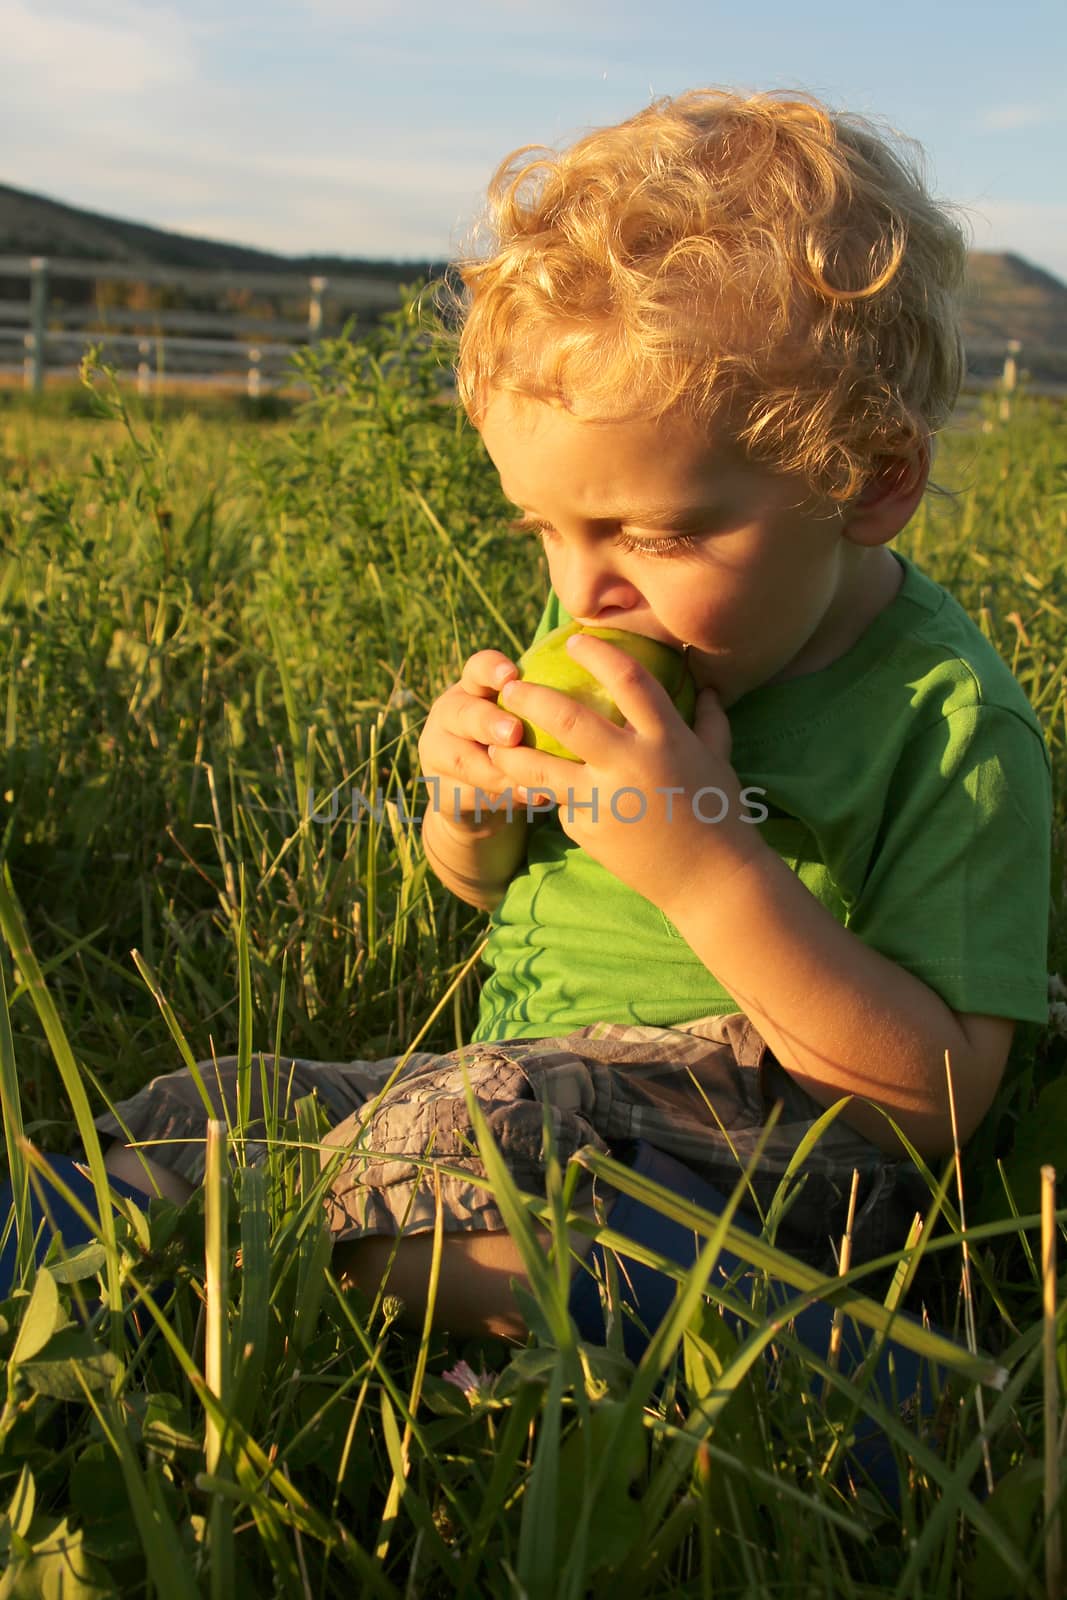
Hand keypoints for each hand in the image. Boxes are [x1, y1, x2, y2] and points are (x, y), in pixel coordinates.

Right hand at [417, 649, 528, 828]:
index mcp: (472, 688)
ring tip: (529, 781)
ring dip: (496, 771)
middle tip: (514, 733)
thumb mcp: (524, 723)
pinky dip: (501, 799)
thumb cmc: (516, 746)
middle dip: (489, 723)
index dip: (491, 670)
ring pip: (463, 760)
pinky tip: (528, 801)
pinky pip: (469, 795)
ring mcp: (438, 752)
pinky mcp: (439, 790)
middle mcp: (450, 715)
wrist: (477, 797)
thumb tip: (591, 710)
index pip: (477, 668)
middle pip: (463, 713)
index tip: (512, 677)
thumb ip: (542, 713)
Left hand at [487, 632, 766, 909]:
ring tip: (494, 741)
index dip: (598, 653)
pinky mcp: (588, 831)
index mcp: (666, 739)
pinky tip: (548, 796)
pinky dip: (559, 797)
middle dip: (531, 697)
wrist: (711, 881)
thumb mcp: (719, 760)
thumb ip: (709, 720)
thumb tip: (706, 688)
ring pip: (541, 770)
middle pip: (567, 720)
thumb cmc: (720, 814)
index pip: (628, 680)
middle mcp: (631, 766)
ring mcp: (605, 801)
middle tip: (509, 686)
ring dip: (511, 752)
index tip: (576, 640)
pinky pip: (565, 804)